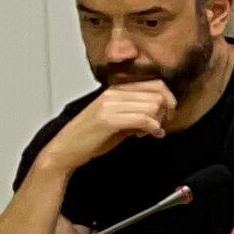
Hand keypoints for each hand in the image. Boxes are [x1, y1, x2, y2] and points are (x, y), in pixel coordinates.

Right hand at [50, 79, 176, 167]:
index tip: (167, 114)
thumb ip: (136, 111)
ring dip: (157, 122)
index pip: (156, 84)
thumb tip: (160, 112)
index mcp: (116, 90)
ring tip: (147, 132)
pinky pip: (143, 119)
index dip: (168, 99)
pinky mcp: (108, 119)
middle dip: (165, 112)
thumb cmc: (90, 137)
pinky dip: (152, 129)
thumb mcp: (117, 118)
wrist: (65, 149)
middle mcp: (113, 93)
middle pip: (158, 94)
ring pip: (153, 106)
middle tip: (158, 126)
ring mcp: (110, 105)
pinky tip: (145, 136)